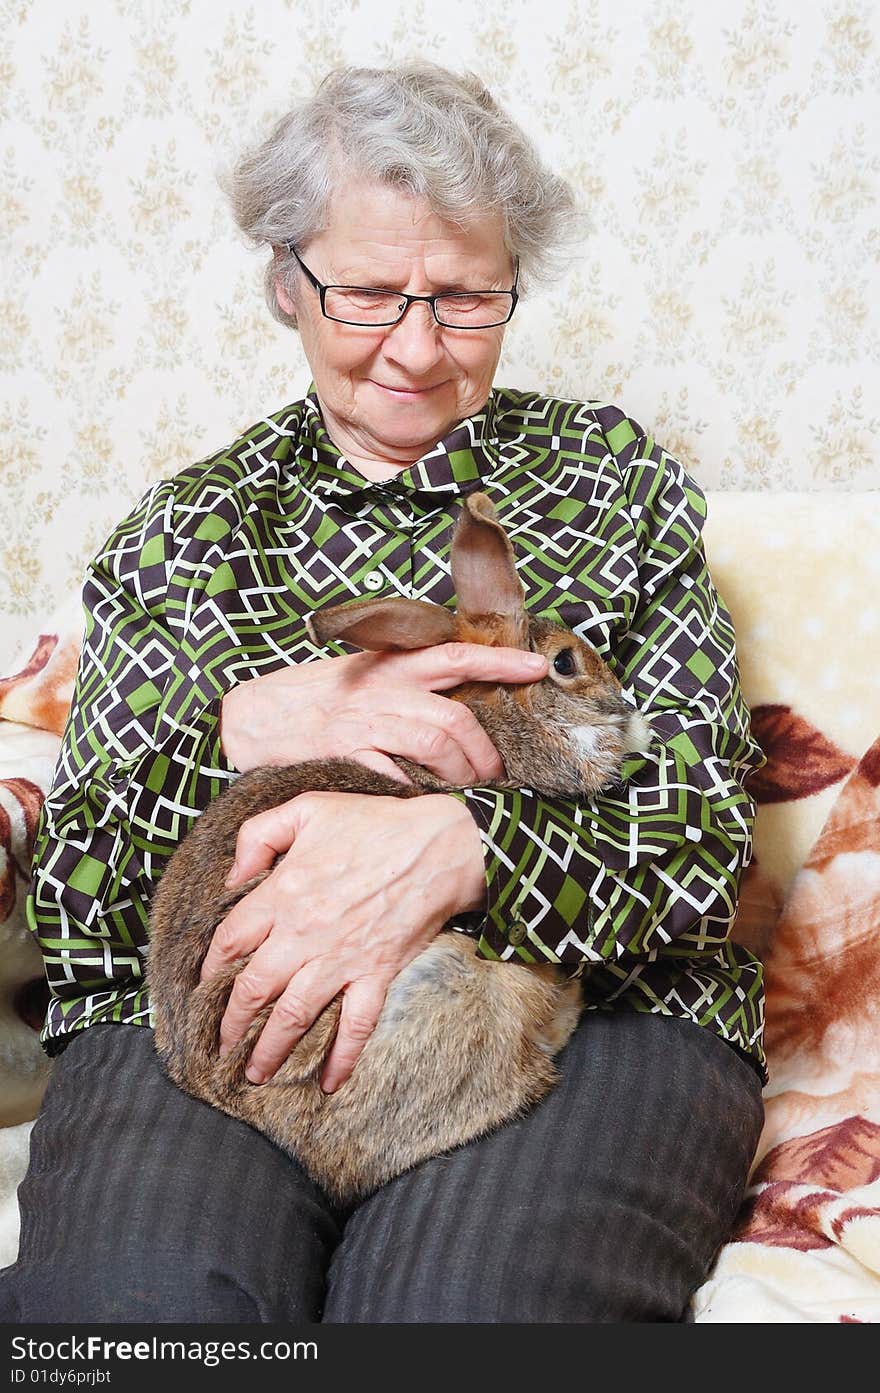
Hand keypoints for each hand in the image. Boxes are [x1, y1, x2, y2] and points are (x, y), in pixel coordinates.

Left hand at [199, 790, 486, 1091]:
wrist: (440, 845)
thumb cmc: (374, 823)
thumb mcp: (307, 808)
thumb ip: (257, 835)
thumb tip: (232, 876)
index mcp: (282, 893)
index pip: (231, 939)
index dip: (212, 965)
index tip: (204, 983)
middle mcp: (304, 934)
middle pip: (253, 989)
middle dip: (231, 1023)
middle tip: (219, 1047)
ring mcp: (341, 959)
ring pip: (293, 1015)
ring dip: (270, 1050)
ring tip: (255, 1075)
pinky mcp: (376, 973)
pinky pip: (356, 1026)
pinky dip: (342, 1058)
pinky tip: (329, 1084)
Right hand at [219, 642, 547, 782]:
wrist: (252, 717)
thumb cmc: (311, 698)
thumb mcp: (361, 675)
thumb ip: (406, 683)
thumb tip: (458, 707)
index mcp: (392, 665)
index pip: (457, 654)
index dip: (500, 660)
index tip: (537, 666)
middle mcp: (385, 688)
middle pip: (456, 715)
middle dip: (484, 750)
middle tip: (494, 772)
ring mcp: (366, 721)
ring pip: (436, 744)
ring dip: (460, 772)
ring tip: (466, 789)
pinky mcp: (347, 753)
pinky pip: (397, 775)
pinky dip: (417, 790)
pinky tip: (424, 801)